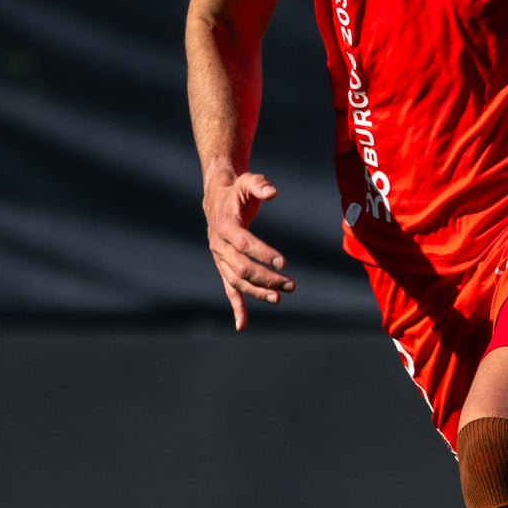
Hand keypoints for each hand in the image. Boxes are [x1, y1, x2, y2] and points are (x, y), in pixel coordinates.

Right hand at [204, 170, 293, 328]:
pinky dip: (236, 308)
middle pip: (242, 268)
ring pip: (237, 282)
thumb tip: (273, 193)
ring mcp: (220, 259)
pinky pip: (229, 290)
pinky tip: (242, 326)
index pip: (244, 244)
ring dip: (258, 292)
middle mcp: (219, 246)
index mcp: (224, 226)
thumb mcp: (247, 181)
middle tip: (291, 284)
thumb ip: (260, 185)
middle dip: (266, 278)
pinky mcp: (223, 267)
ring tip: (280, 297)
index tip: (283, 262)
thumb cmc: (236, 191)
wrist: (215, 200)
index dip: (263, 253)